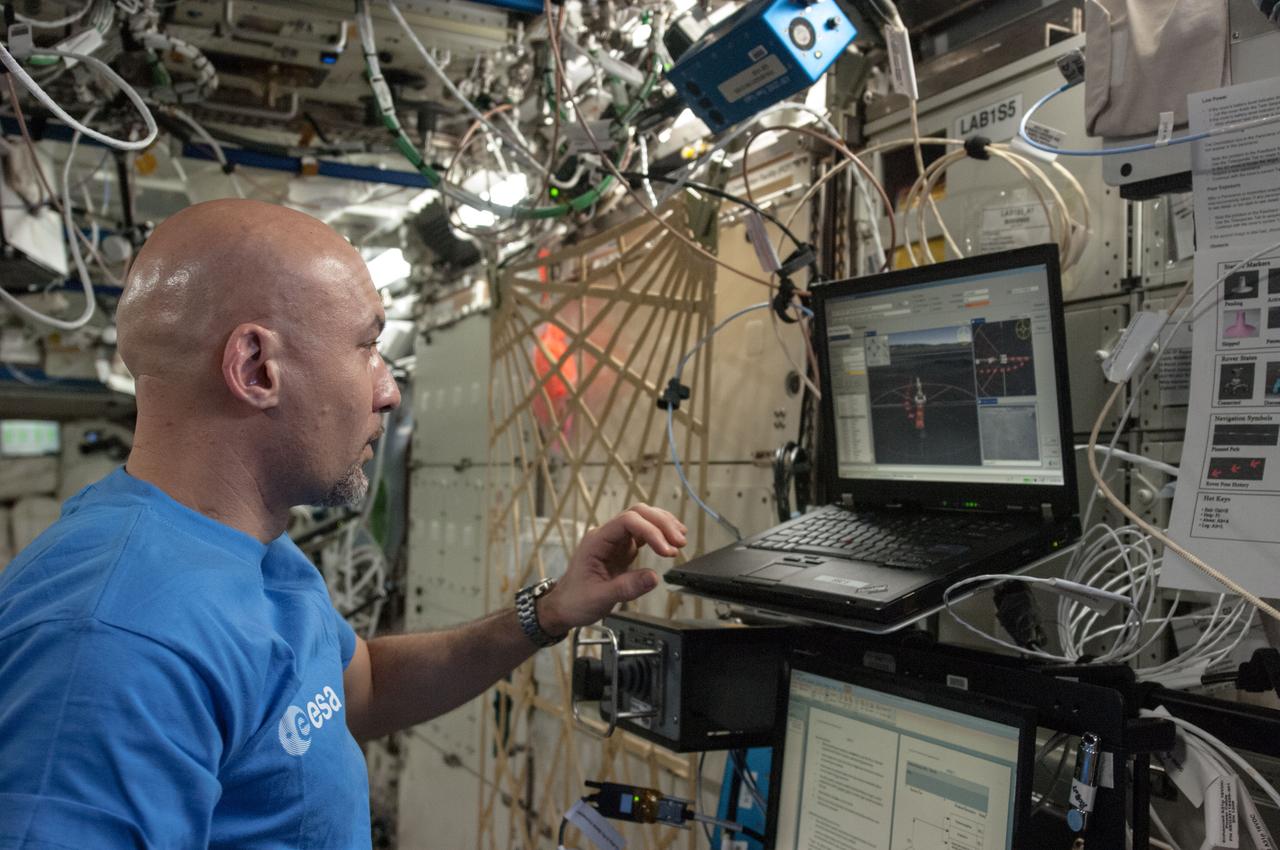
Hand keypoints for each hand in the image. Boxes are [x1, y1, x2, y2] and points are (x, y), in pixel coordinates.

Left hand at [537, 504, 686, 634]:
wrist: (565, 606)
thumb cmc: (576, 601)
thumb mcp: (600, 598)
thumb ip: (626, 588)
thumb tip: (654, 577)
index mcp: (596, 541)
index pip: (627, 522)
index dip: (651, 531)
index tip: (666, 551)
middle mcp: (606, 535)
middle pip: (637, 513)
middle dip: (661, 523)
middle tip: (680, 542)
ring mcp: (615, 540)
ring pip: (642, 519)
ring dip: (663, 525)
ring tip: (681, 539)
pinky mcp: (622, 549)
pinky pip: (643, 533)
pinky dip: (660, 534)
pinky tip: (672, 540)